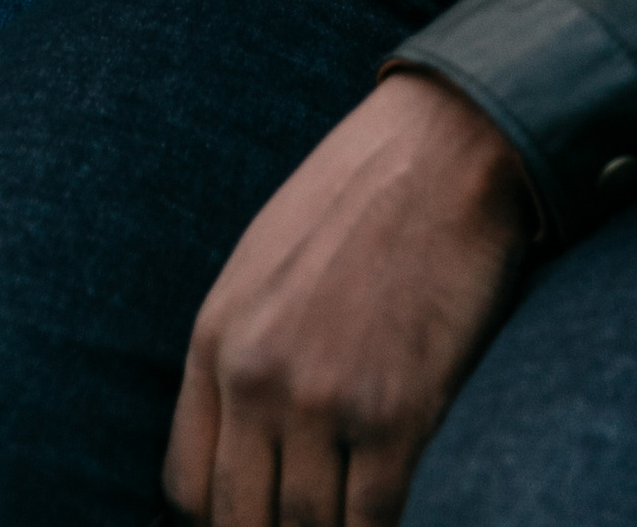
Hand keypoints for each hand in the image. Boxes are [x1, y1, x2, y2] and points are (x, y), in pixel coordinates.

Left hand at [162, 72, 537, 526]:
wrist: (448, 147)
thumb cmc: (361, 199)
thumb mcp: (265, 262)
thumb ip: (243, 352)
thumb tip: (243, 449)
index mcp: (217, 338)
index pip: (187, 488)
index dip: (221, 523)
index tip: (258, 519)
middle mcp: (257, 375)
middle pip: (241, 522)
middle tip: (304, 522)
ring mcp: (325, 398)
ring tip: (345, 515)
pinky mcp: (398, 413)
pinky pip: (373, 520)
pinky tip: (390, 513)